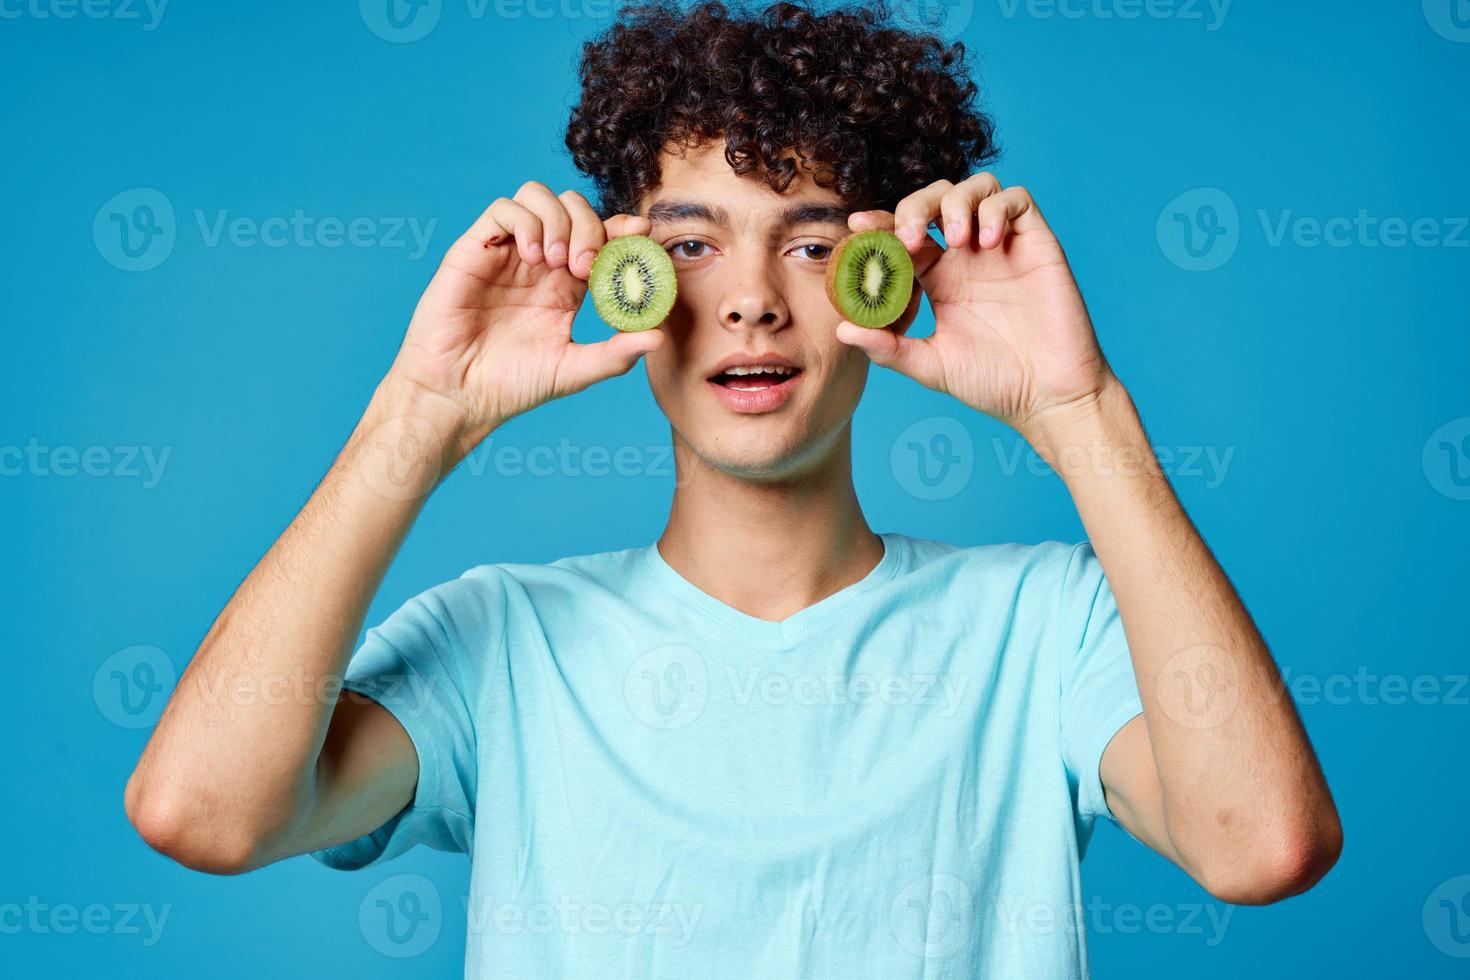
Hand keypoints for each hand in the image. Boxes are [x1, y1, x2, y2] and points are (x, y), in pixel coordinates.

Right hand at [385, 182, 664, 438]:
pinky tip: (532, 256)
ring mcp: (508, 252)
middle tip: (587, 267)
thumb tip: (659, 338)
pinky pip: (503, 209)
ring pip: (538, 196)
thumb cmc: (512, 386)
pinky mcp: (475, 249)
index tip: (641, 233)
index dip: (622, 227)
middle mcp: (540, 262)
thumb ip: (616, 354)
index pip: (601, 236)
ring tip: (558, 262)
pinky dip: (525, 221)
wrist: (459, 394)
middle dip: (590, 227)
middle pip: (575, 208)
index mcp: (567, 285)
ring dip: (558, 219)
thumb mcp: (574, 370)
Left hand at [836, 174, 1114, 441]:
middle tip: (908, 239)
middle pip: (934, 199)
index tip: (856, 226)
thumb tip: (842, 331)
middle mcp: (967, 255)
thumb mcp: (930, 366)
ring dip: (956, 202)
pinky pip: (1017, 199)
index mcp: (938, 277)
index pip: (902, 233)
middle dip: (914, 207)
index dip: (879, 222)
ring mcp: (1002, 246)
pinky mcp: (1036, 243)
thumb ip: (888, 349)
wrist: (1048, 396)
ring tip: (956, 240)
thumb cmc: (993, 383)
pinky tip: (985, 243)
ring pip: (975, 187)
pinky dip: (996, 208)